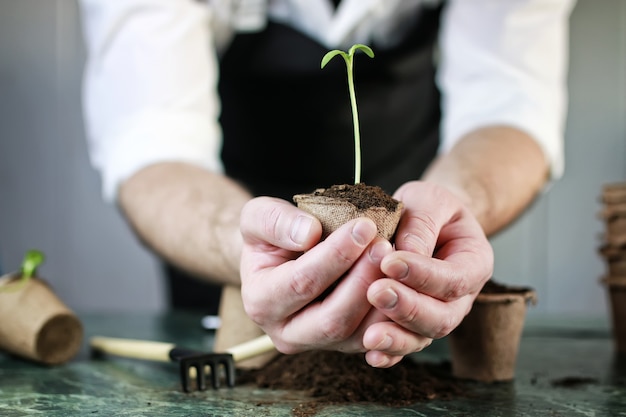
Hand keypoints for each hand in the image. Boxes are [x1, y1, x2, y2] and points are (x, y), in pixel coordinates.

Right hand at [239, 196, 393, 354]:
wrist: (281, 255)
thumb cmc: (271, 235)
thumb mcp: (259, 216)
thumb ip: (276, 221)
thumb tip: (309, 233)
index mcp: (260, 301)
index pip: (302, 282)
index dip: (336, 255)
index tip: (363, 226)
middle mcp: (285, 332)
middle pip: (331, 319)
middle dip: (362, 280)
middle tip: (384, 245)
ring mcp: (316, 344)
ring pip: (356, 334)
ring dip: (380, 298)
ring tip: (395, 259)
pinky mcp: (343, 346)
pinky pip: (372, 338)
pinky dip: (390, 315)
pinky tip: (402, 282)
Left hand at [363, 181, 493, 366]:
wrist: (425, 222)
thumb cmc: (429, 209)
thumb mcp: (429, 199)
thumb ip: (422, 222)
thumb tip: (407, 253)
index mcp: (472, 263)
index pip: (454, 278)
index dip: (423, 275)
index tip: (390, 262)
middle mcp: (459, 297)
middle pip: (442, 317)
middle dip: (409, 308)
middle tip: (377, 292)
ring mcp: (436, 315)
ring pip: (423, 337)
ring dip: (396, 337)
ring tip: (370, 334)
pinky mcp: (411, 326)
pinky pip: (404, 346)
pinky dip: (389, 353)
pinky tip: (371, 353)